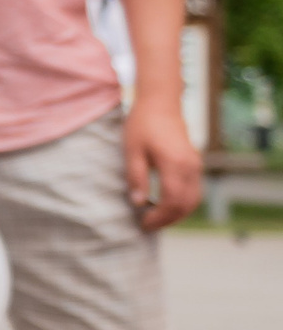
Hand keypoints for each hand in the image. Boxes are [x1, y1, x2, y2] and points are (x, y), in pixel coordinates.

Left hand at [123, 99, 201, 229]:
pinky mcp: (195, 163)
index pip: (172, 201)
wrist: (161, 103)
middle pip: (186, 204)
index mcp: (174, 163)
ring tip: (157, 219)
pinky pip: (195, 190)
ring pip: (194, 199)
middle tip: (148, 226)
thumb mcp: (132, 151)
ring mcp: (196, 165)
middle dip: (169, 220)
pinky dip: (183, 203)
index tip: (143, 224)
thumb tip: (138, 204)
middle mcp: (191, 166)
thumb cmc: (142, 125)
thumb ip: (136, 177)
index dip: (160, 217)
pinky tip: (167, 206)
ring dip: (178, 214)